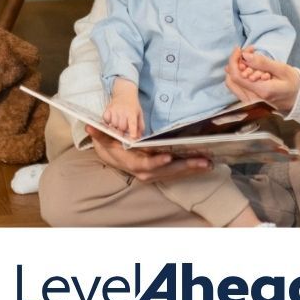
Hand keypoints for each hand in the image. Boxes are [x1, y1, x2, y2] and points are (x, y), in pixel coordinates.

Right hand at [85, 125, 213, 182]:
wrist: (110, 154)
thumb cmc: (109, 142)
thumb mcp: (102, 136)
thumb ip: (99, 132)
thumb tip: (90, 126)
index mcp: (128, 162)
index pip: (143, 165)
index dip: (156, 162)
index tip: (168, 155)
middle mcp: (141, 171)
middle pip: (164, 171)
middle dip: (183, 166)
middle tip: (202, 160)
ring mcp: (151, 174)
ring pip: (173, 173)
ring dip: (191, 169)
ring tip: (208, 163)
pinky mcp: (159, 173)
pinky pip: (176, 172)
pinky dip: (190, 169)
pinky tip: (205, 164)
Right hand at [102, 80, 143, 139]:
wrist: (124, 92)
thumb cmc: (132, 105)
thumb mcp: (139, 114)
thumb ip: (140, 126)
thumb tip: (138, 137)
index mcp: (132, 112)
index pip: (132, 123)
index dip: (132, 131)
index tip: (132, 137)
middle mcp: (123, 111)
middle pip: (121, 127)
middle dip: (123, 130)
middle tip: (124, 127)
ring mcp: (114, 110)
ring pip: (113, 125)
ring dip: (116, 127)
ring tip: (119, 122)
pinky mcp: (107, 109)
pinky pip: (106, 120)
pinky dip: (108, 122)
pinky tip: (112, 120)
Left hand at [224, 46, 299, 113]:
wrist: (299, 99)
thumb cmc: (294, 84)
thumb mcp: (283, 69)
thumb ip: (263, 62)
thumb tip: (245, 56)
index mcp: (262, 91)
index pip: (236, 76)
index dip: (234, 59)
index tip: (240, 49)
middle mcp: (253, 99)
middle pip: (231, 79)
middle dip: (237, 61)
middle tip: (250, 51)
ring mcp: (250, 102)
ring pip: (232, 83)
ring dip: (238, 68)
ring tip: (251, 58)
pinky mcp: (249, 101)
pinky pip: (237, 87)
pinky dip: (240, 75)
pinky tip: (250, 68)